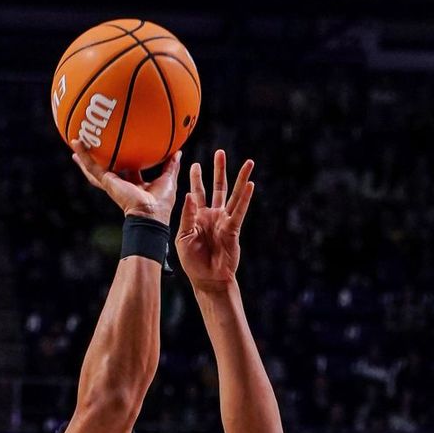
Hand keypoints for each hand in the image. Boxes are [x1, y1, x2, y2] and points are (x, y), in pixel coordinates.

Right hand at [71, 145, 180, 226]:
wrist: (150, 216)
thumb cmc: (161, 204)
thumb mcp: (168, 180)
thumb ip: (171, 166)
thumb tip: (178, 152)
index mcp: (135, 185)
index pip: (128, 171)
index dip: (126, 161)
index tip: (122, 150)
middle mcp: (121, 184)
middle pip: (108, 168)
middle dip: (101, 159)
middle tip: (94, 146)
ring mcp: (112, 183)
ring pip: (94, 168)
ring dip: (85, 156)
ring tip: (75, 142)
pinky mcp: (107, 182)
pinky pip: (92, 167)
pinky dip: (83, 155)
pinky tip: (75, 143)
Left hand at [175, 148, 254, 292]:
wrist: (208, 279)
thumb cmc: (193, 262)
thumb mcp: (183, 238)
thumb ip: (187, 216)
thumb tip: (188, 194)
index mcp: (198, 216)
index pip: (197, 192)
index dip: (196, 178)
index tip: (195, 164)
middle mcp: (213, 215)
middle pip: (218, 187)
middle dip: (219, 170)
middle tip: (220, 152)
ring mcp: (224, 221)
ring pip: (234, 195)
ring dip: (240, 178)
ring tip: (248, 163)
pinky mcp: (233, 229)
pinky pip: (239, 211)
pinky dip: (245, 198)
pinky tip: (250, 185)